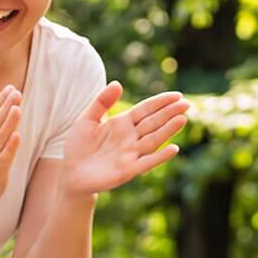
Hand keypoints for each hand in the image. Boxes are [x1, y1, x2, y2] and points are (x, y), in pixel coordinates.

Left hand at [60, 82, 188, 197]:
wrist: (71, 173)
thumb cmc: (79, 146)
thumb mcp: (86, 120)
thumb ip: (101, 102)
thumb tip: (117, 83)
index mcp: (123, 123)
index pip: (146, 110)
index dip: (161, 102)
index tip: (177, 95)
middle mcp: (130, 138)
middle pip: (153, 123)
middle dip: (169, 114)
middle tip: (186, 104)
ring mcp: (130, 154)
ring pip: (153, 140)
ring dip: (168, 131)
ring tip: (182, 119)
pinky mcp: (127, 171)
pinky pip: (146, 163)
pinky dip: (159, 157)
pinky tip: (174, 149)